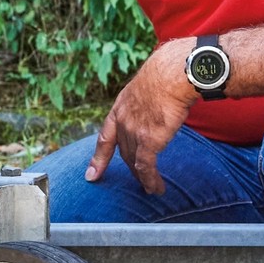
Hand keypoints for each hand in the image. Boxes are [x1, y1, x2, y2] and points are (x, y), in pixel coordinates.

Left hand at [85, 39, 197, 195]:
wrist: (172, 74)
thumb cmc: (167, 73)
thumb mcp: (147, 85)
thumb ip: (147, 99)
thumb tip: (160, 100)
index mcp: (121, 107)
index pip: (106, 137)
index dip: (98, 158)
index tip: (91, 175)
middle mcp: (123, 121)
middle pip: (124, 152)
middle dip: (130, 168)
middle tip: (139, 181)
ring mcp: (133, 132)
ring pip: (134, 162)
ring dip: (142, 178)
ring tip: (150, 189)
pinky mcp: (148, 140)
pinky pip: (146, 167)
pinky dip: (150, 180)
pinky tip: (155, 188)